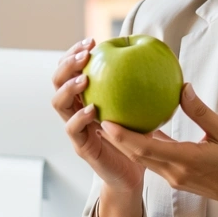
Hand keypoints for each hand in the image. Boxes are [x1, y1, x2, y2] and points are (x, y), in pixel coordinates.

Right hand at [50, 38, 144, 194]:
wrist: (132, 175)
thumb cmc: (137, 137)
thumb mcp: (140, 106)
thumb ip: (141, 85)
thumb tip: (159, 56)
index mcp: (86, 98)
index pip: (72, 69)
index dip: (76, 53)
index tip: (92, 42)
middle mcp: (75, 110)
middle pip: (58, 82)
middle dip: (67, 65)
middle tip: (85, 55)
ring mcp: (75, 129)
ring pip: (59, 104)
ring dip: (69, 88)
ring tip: (85, 79)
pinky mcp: (81, 147)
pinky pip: (73, 130)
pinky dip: (80, 118)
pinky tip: (92, 110)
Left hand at [101, 84, 217, 216]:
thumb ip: (201, 112)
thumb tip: (182, 88)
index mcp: (186, 160)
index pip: (146, 148)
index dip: (123, 136)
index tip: (105, 120)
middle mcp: (175, 172)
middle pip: (137, 155)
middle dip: (115, 139)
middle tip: (99, 116)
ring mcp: (176, 178)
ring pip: (144, 160)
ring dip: (126, 144)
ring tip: (110, 123)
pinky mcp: (179, 179)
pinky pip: (155, 162)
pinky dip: (143, 148)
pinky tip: (140, 132)